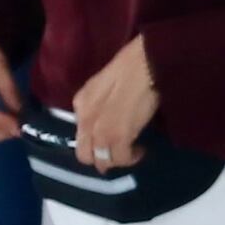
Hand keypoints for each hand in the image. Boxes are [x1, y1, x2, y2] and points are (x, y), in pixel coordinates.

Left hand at [65, 34, 159, 174]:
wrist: (145, 63)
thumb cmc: (130, 66)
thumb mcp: (103, 83)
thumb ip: (98, 102)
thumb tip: (106, 116)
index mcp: (80, 104)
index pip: (79, 134)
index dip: (93, 143)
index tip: (108, 141)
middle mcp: (85, 120)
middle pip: (84, 155)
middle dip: (99, 159)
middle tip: (117, 154)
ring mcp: (100, 131)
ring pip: (101, 161)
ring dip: (116, 161)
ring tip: (131, 152)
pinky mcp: (118, 137)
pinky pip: (121, 158)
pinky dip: (131, 158)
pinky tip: (140, 150)